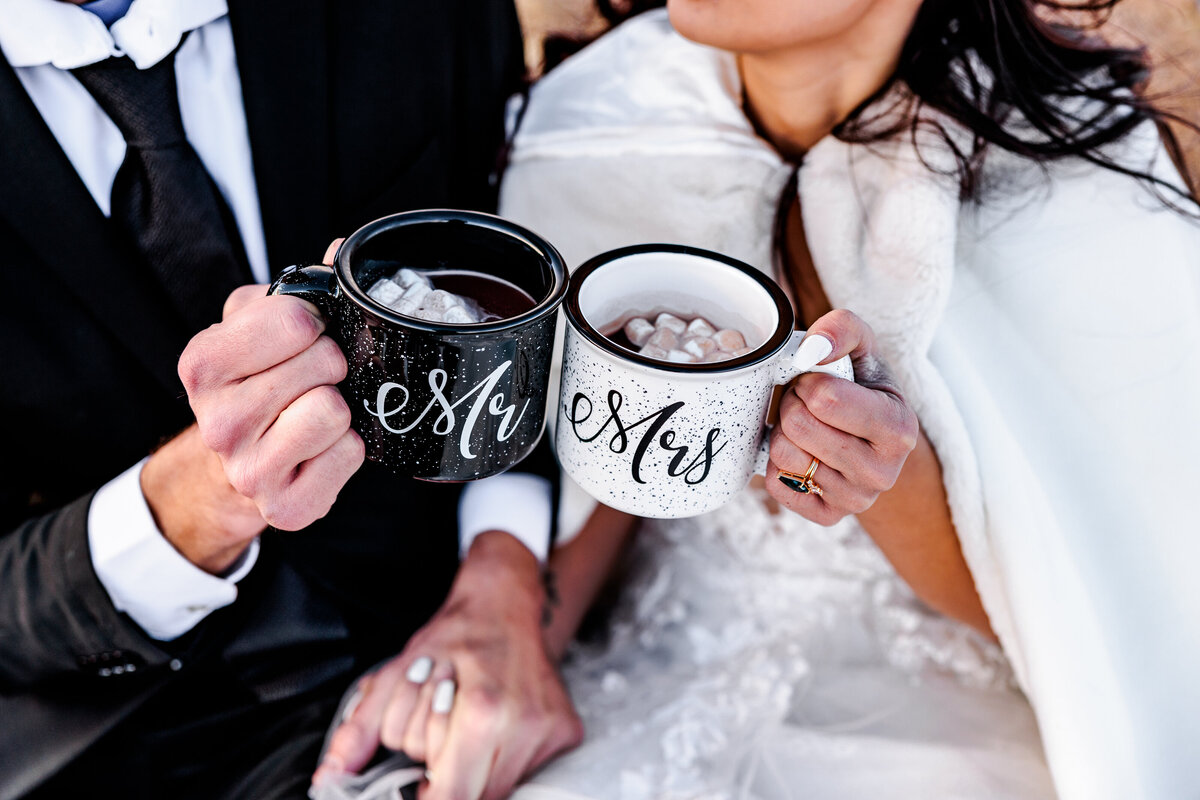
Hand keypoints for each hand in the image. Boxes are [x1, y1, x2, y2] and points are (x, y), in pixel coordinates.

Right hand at [169, 240, 362, 568]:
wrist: (239, 464)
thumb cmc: (257, 383)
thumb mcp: (260, 325)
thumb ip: (301, 288)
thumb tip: (343, 251)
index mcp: (203, 364)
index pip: (295, 319)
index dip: (314, 322)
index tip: (305, 335)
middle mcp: (216, 422)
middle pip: (324, 364)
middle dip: (332, 364)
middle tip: (315, 379)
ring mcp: (248, 471)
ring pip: (334, 412)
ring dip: (340, 408)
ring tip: (314, 415)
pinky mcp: (284, 509)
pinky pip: (349, 456)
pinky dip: (347, 449)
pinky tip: (320, 450)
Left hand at [314, 531, 582, 799]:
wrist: (505, 601)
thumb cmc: (451, 637)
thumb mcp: (395, 675)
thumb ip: (360, 732)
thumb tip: (328, 780)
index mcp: (481, 712)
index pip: (451, 796)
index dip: (428, 798)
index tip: (416, 787)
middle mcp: (522, 726)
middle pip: (472, 794)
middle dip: (446, 775)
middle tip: (442, 734)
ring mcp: (549, 731)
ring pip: (498, 788)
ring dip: (474, 769)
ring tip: (467, 725)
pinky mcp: (566, 732)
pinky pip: (523, 771)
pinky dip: (500, 758)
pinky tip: (496, 723)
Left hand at [766, 309, 917, 524]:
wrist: (870, 435)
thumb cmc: (863, 385)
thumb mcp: (862, 347)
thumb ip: (842, 329)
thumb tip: (812, 350)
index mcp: (899, 428)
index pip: (823, 398)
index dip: (807, 381)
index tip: (817, 380)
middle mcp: (884, 473)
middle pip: (798, 427)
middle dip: (791, 404)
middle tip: (805, 402)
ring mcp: (858, 500)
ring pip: (783, 455)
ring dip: (782, 432)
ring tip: (805, 426)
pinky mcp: (829, 517)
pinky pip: (777, 485)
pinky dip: (778, 464)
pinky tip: (801, 452)